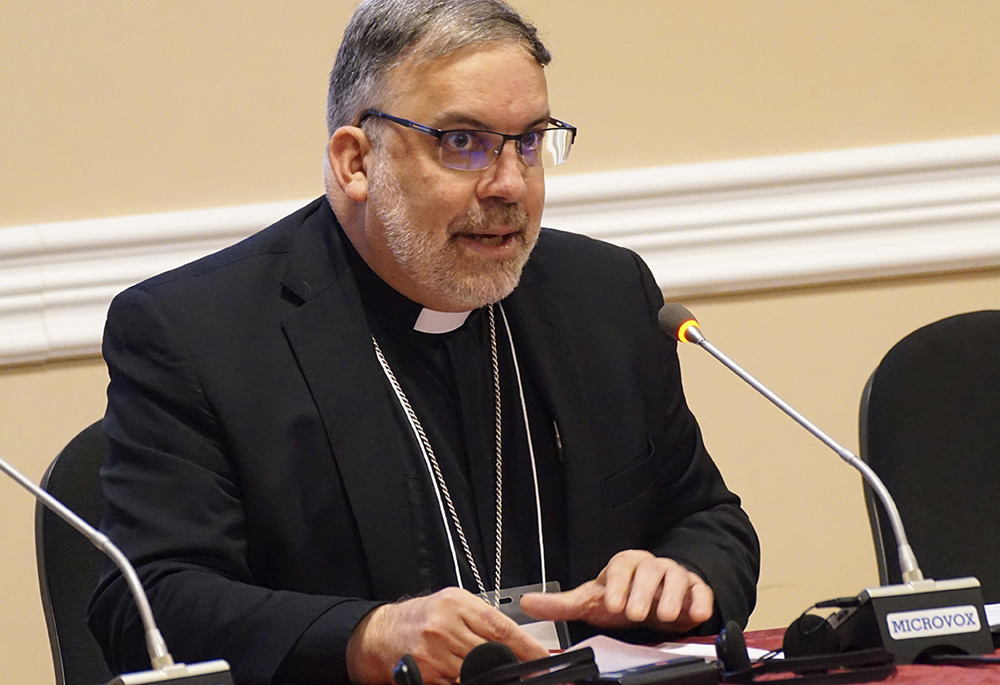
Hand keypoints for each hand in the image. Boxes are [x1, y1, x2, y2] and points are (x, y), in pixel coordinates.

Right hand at [345, 587, 548, 684]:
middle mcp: (444, 628)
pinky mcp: (425, 677)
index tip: (544, 659)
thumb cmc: (420, 617)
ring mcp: (434, 655)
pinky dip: (466, 682)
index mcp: (456, 605)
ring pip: (476, 674)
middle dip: (512, 666)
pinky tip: (467, 676)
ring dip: (490, 676)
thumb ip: (483, 618)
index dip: (527, 646)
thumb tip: (518, 640)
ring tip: (495, 674)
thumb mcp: (453, 604)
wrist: (380, 633)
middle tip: (527, 674)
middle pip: (492, 655)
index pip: (501, 628)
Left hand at [519, 550, 713, 632]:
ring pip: (676, 578)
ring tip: (664, 616)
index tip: (611, 604)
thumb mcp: (591, 602)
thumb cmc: (622, 599)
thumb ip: (562, 604)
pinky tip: (696, 614)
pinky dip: (700, 601)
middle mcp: (650, 567)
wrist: (656, 603)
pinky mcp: (695, 590)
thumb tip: (526, 603)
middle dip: (641, 592)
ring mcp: (674, 576)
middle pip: (648, 570)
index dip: (617, 584)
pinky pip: (700, 591)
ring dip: (671, 596)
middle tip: (634, 613)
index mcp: (624, 565)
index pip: (620, 567)